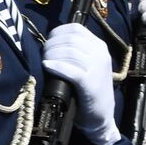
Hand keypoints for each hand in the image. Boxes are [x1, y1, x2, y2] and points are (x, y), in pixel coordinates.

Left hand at [41, 24, 118, 144]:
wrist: (102, 115)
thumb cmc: (90, 89)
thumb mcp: (88, 64)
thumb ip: (76, 51)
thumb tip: (52, 41)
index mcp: (99, 46)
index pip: (75, 28)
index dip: (57, 32)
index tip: (48, 41)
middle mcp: (100, 53)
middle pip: (70, 38)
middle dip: (52, 44)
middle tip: (43, 54)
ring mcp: (97, 68)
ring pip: (69, 52)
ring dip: (52, 55)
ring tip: (44, 62)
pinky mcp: (90, 83)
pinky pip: (71, 70)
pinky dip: (56, 66)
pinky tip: (47, 66)